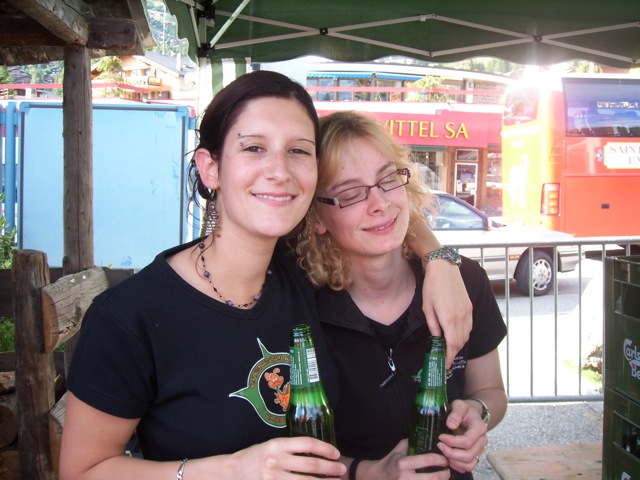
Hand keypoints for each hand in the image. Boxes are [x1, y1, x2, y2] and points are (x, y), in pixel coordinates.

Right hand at [229, 436, 345, 478]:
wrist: (233, 472)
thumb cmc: (255, 457)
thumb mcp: (271, 446)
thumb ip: (290, 449)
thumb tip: (317, 454)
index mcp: (277, 445)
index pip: (307, 443)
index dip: (325, 448)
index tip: (336, 453)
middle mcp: (276, 460)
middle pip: (311, 464)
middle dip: (330, 468)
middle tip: (342, 470)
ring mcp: (273, 478)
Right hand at [356, 439, 449, 479]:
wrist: (377, 477)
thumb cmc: (390, 462)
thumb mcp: (399, 450)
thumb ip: (412, 443)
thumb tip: (428, 438)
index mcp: (403, 463)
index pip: (427, 460)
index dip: (440, 459)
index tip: (445, 459)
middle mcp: (405, 477)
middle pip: (433, 478)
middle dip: (445, 474)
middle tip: (448, 470)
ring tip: (443, 477)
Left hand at [422, 260, 471, 367]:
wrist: (444, 269)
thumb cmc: (432, 287)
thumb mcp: (427, 307)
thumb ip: (433, 325)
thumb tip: (437, 338)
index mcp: (449, 318)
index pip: (452, 344)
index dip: (450, 357)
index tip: (446, 364)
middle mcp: (461, 317)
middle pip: (461, 342)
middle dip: (453, 352)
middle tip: (445, 358)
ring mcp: (467, 312)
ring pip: (466, 335)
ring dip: (459, 343)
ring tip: (449, 347)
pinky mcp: (470, 307)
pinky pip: (469, 326)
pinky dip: (463, 334)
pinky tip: (455, 334)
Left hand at [436, 399, 487, 472]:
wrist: (471, 414)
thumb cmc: (464, 410)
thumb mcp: (459, 405)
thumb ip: (455, 414)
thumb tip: (450, 425)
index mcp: (479, 428)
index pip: (467, 441)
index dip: (452, 442)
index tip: (440, 437)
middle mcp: (482, 441)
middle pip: (468, 455)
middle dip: (451, 453)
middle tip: (439, 445)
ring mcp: (479, 450)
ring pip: (469, 464)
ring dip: (453, 461)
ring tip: (443, 452)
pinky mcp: (475, 455)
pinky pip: (468, 467)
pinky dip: (457, 465)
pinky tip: (448, 457)